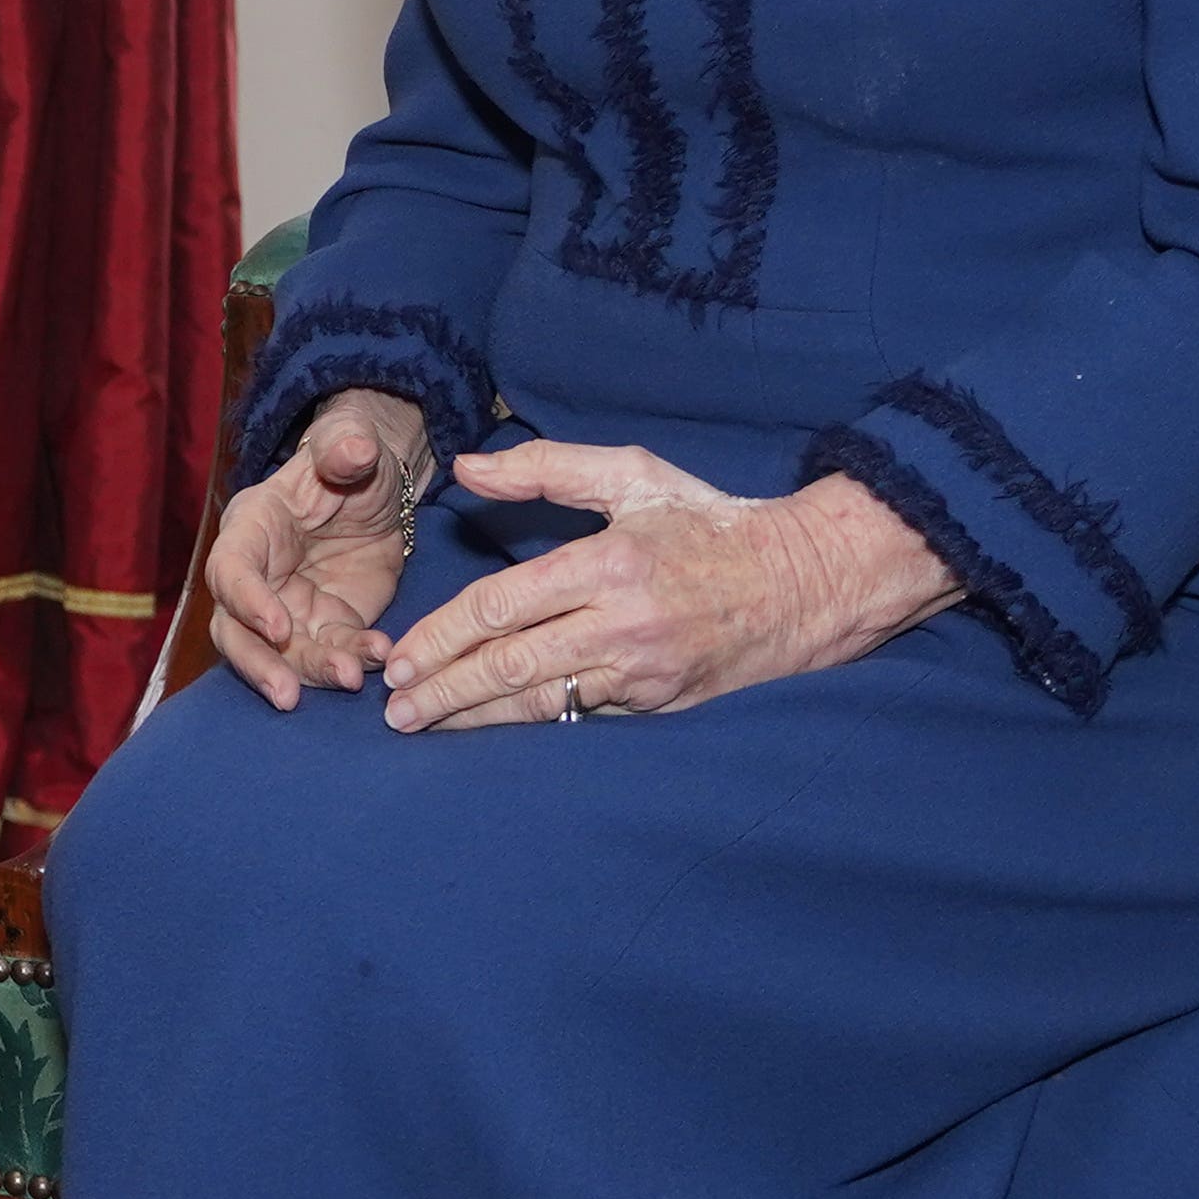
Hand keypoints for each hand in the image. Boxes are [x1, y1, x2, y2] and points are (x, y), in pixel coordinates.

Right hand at [203, 387, 434, 710]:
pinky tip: (381, 657)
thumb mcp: (350, 442)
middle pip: (236, 630)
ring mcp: (290, 607)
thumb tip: (356, 448)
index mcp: (251, 528)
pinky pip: (333, 652)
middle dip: (259, 664)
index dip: (247, 601)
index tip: (278, 628)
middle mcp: (259, 575)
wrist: (379, 486)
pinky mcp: (327, 625)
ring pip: (282, 654)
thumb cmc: (350, 456)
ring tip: (350, 679)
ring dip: (312, 672)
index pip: (230, 570)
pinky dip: (354, 660)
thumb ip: (344, 446)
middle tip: (288, 695)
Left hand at [373, 438, 954, 732]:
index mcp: (609, 564)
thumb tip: (468, 469)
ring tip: (423, 727)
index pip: (504, 607)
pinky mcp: (659, 704)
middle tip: (394, 709)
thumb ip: (547, 468)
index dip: (443, 636)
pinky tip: (489, 730)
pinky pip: (582, 716)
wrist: (804, 584)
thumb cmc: (708, 522)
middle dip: (444, 691)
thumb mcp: (633, 475)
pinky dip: (530, 723)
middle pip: (511, 666)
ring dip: (475, 718)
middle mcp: (623, 625)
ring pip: (541, 703)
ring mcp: (643, 672)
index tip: (400, 657)